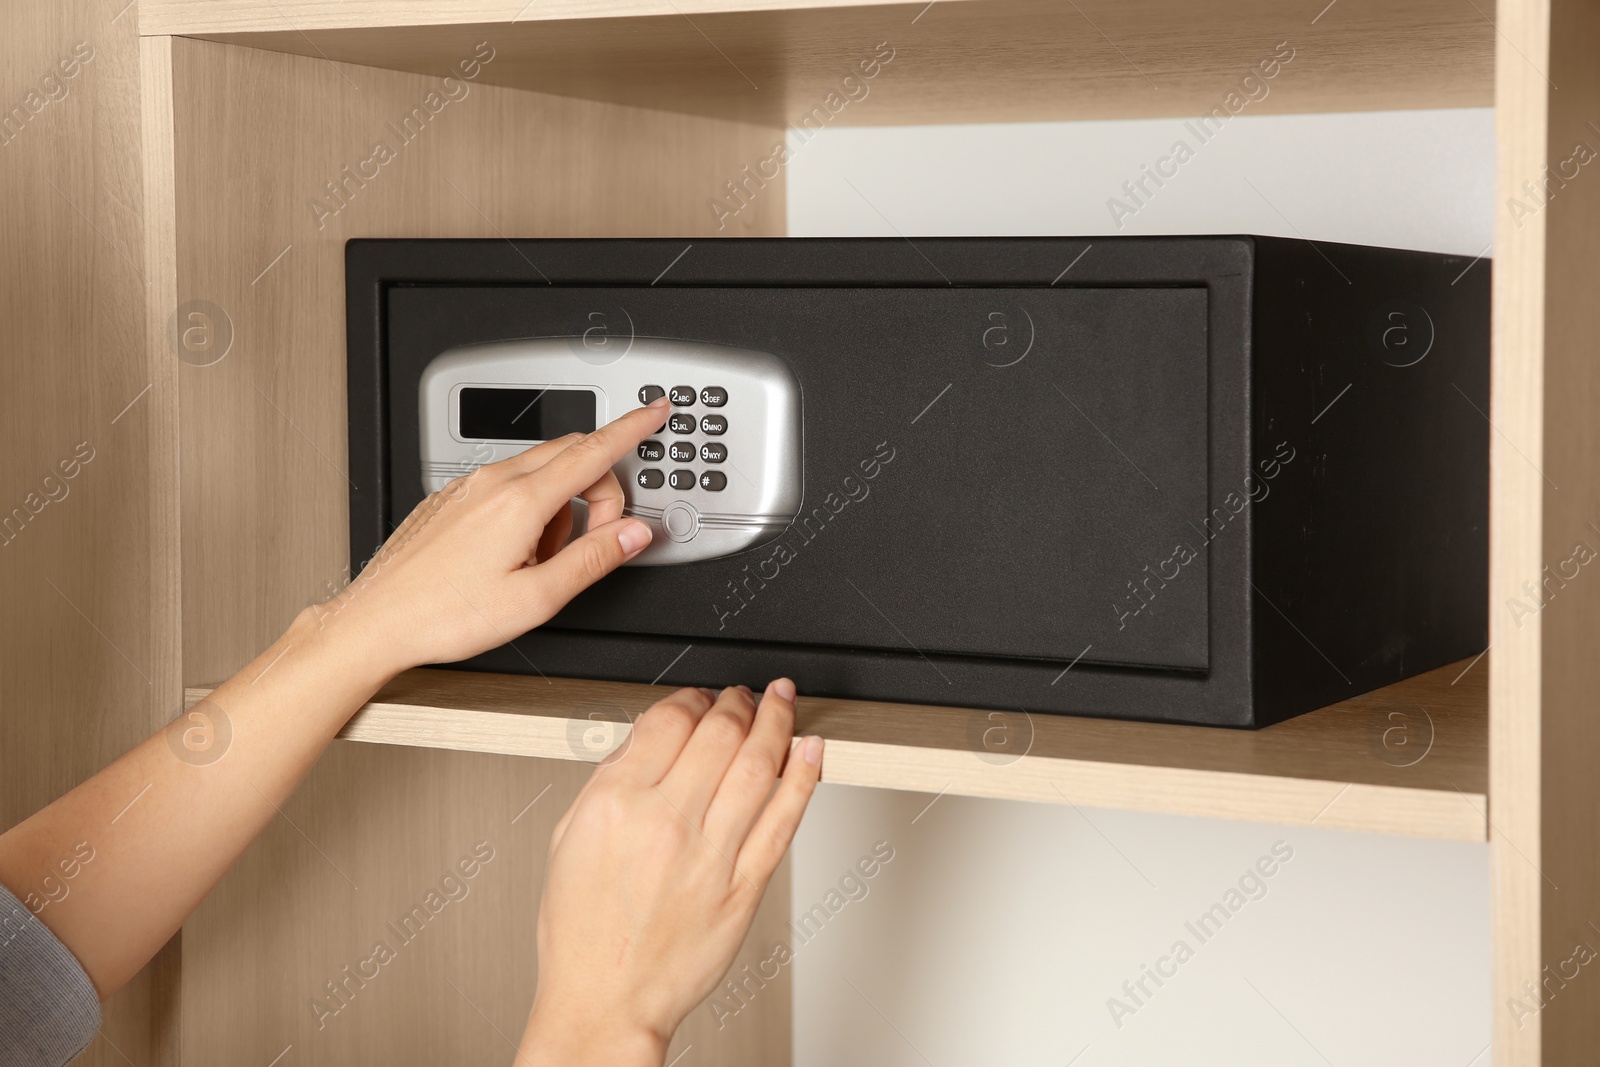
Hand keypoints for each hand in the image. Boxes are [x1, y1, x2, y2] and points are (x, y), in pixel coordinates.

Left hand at [317, 398, 671, 676]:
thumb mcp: (536, 599)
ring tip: (540, 563)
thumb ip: (593, 559)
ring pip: (538, 473)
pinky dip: (527, 512)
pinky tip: (511, 557)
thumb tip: (634, 533)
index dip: (632, 429)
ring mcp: (468, 488)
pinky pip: (505, 488)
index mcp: (521, 501)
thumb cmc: (444, 615)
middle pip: (570, 455)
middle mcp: (493, 483)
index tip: (653, 412)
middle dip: (600, 486)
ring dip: (560, 507)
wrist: (376, 621)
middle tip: (602, 534)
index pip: (594, 450)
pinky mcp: (451, 500)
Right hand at [519, 681, 823, 1065]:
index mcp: (616, 804)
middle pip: (719, 732)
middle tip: (743, 695)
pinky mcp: (745, 886)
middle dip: (737, 702)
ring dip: (777, 721)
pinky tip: (812, 749)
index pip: (668, 720)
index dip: (691, 696)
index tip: (699, 698)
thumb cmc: (583, 931)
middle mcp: (666, 823)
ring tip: (782, 700)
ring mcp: (710, 855)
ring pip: (758, 765)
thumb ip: (610, 781)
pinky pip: (784, 820)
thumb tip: (652, 738)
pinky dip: (804, 777)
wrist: (605, 1001)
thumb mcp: (570, 839)